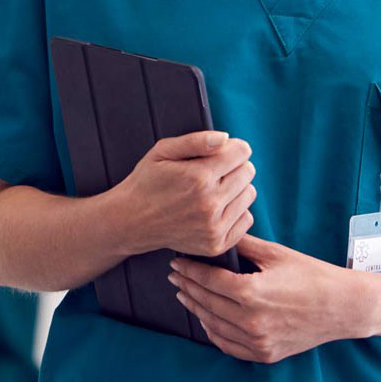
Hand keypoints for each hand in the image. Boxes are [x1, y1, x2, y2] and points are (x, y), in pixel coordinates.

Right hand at [115, 131, 256, 257]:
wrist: (131, 221)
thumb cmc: (147, 182)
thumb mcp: (163, 151)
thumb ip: (196, 140)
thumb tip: (225, 138)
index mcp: (198, 177)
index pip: (242, 152)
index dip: (232, 147)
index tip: (221, 152)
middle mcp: (210, 203)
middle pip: (248, 172)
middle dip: (234, 166)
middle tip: (214, 171)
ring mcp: (214, 227)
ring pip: (249, 194)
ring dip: (236, 188)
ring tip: (213, 189)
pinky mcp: (216, 244)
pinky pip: (246, 219)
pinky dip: (236, 211)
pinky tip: (217, 207)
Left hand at [168, 234, 366, 362]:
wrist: (340, 306)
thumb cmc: (311, 275)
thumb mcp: (277, 254)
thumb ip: (245, 245)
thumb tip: (222, 234)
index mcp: (252, 293)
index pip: (209, 281)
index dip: (190, 271)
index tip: (177, 263)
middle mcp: (251, 321)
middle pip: (207, 303)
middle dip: (187, 287)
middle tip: (175, 275)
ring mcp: (257, 341)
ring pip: (214, 326)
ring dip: (196, 309)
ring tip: (185, 294)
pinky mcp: (264, 353)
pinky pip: (229, 345)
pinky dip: (213, 332)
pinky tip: (206, 319)